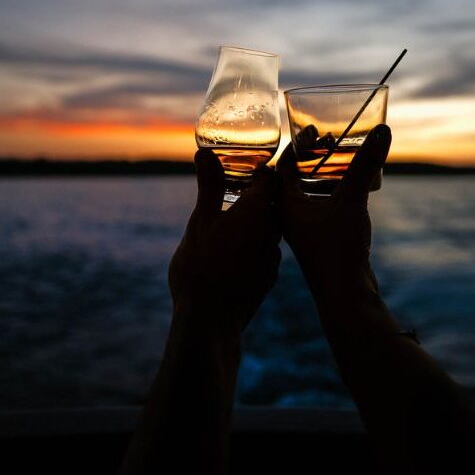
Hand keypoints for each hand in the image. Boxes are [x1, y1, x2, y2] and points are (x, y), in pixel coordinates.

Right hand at [168, 149, 280, 338]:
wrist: (209, 321)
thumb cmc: (201, 267)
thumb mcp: (201, 221)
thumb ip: (209, 186)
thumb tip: (205, 153)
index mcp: (257, 212)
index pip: (270, 179)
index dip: (261, 169)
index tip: (249, 166)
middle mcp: (273, 232)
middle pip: (274, 204)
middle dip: (258, 196)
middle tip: (239, 189)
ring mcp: (273, 257)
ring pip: (270, 230)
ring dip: (257, 223)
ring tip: (236, 220)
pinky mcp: (269, 278)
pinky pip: (265, 252)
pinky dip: (254, 246)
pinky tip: (237, 251)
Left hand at [277, 124, 390, 307]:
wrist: (347, 297)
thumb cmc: (338, 250)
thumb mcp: (352, 200)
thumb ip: (365, 165)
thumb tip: (383, 131)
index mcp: (285, 205)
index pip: (284, 165)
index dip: (300, 144)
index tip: (317, 129)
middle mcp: (291, 217)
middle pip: (296, 178)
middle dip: (314, 158)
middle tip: (333, 142)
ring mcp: (306, 231)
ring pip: (311, 194)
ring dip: (326, 176)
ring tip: (345, 161)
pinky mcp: (322, 242)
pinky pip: (324, 209)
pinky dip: (335, 195)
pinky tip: (354, 191)